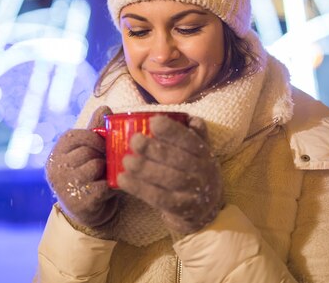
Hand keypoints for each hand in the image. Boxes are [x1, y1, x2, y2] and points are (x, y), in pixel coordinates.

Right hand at [45, 106, 118, 237]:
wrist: (90, 215)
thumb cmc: (90, 177)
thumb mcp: (90, 151)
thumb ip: (96, 130)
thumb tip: (104, 107)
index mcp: (57, 153)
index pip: (76, 135)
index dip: (95, 137)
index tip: (104, 145)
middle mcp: (55, 169)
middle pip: (87, 150)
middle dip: (103, 154)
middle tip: (109, 162)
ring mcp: (65, 186)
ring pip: (95, 165)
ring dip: (108, 170)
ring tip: (109, 174)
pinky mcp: (79, 202)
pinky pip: (104, 185)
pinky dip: (113, 185)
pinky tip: (112, 188)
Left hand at [118, 115, 222, 235]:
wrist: (205, 210)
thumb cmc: (194, 173)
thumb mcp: (200, 152)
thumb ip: (195, 134)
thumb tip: (189, 118)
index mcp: (205, 153)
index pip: (190, 140)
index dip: (172, 130)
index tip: (153, 121)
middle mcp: (203, 172)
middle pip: (178, 159)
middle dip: (155, 149)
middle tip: (134, 140)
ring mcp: (194, 192)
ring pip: (169, 179)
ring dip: (145, 169)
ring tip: (126, 161)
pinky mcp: (181, 209)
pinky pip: (159, 198)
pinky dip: (139, 188)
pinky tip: (123, 179)